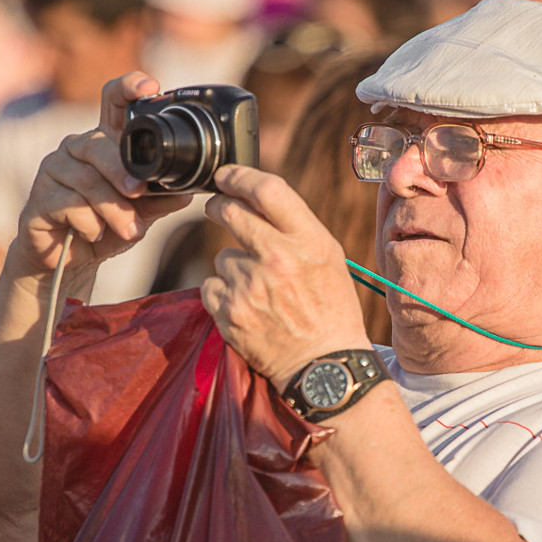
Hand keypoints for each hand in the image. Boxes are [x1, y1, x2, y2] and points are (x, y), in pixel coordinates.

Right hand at [13, 72, 192, 278]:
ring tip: (128, 231)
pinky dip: (90, 223)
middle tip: (138, 194)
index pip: (113, 103)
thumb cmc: (105, 227)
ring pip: (86, 180)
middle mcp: (77, 148)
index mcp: (105, 143)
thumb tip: (187, 193)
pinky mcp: (38, 197)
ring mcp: (54, 169)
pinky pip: (69, 205)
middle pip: (99, 146)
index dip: (128, 88)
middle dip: (122, 172)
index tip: (149, 87)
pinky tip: (95, 233)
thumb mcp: (141, 213)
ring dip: (113, 209)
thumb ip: (160, 200)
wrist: (69, 260)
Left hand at [200, 165, 371, 390]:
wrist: (324, 366)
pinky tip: (247, 306)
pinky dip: (223, 293)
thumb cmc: (330, 309)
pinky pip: (211, 285)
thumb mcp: (328, 257)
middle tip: (217, 209)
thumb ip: (295, 226)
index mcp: (309, 241)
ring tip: (259, 290)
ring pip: (222, 256)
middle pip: (230, 211)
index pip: (267, 189)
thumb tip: (254, 197)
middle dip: (219, 206)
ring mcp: (250, 286)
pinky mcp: (229, 312)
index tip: (226, 175)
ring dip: (233, 266)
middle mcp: (278, 258)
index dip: (239, 176)